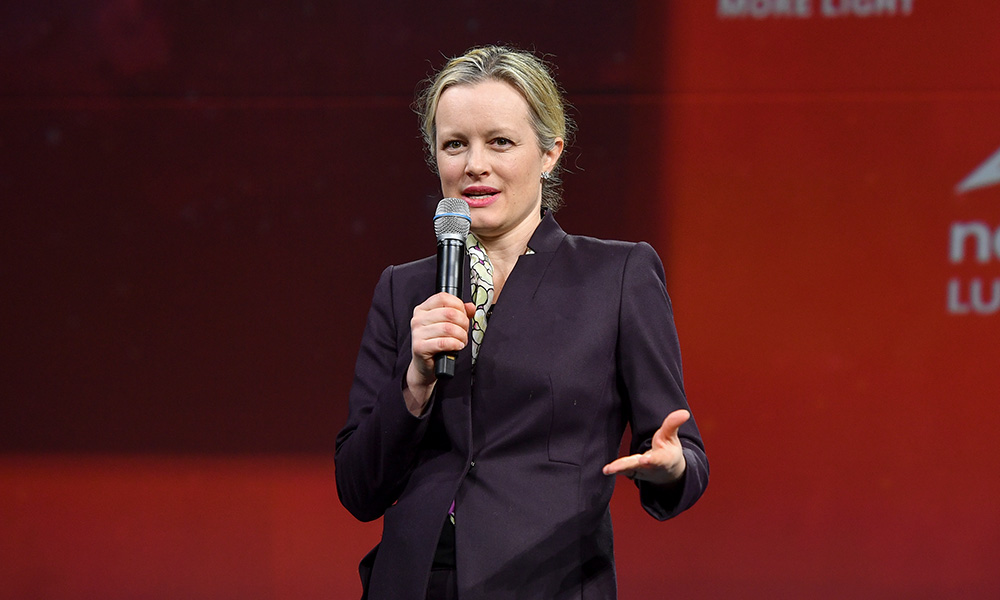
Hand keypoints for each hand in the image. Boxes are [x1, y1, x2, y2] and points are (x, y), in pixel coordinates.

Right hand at [403, 292, 474, 414]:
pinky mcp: (419, 347)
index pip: (443, 297)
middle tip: (465, 331)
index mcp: (423, 309)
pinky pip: (443, 342)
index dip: (459, 305)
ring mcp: (417, 333)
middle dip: (463, 323)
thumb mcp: (448, 325)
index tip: (464, 315)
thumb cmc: (437, 344)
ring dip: (461, 335)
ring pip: (448, 328)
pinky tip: (457, 346)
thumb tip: (471, 307)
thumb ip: (460, 313)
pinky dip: (455, 344)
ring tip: (461, 340)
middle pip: (449, 313)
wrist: (425, 366)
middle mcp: (417, 319)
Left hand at [602, 409, 689, 484]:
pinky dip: (616, 470)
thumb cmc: (668, 451)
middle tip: (620, 467)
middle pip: (641, 467)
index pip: (659, 460)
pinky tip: (606, 470)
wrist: (667, 472)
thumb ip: (673, 424)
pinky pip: (624, 471)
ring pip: (630, 470)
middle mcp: (651, 467)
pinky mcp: (632, 472)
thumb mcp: (671, 437)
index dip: (653, 460)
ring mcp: (641, 471)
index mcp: (664, 459)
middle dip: (631, 466)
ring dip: (620, 469)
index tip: (646, 459)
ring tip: (608, 469)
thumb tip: (684, 412)